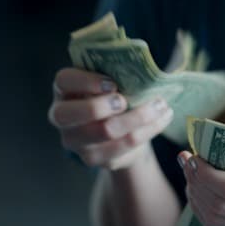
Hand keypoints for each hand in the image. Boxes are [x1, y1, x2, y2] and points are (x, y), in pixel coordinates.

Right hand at [48, 68, 173, 169]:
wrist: (121, 132)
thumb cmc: (114, 97)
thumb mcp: (111, 82)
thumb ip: (117, 73)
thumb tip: (142, 68)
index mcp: (64, 90)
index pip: (64, 81)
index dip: (86, 81)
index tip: (112, 83)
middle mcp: (62, 116)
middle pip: (70, 114)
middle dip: (101, 106)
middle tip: (125, 101)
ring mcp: (75, 140)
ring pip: (104, 131)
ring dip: (138, 117)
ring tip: (160, 105)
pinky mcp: (93, 158)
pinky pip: (124, 145)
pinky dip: (148, 130)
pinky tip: (162, 118)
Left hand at [179, 148, 224, 225]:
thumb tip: (206, 142)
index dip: (206, 174)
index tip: (193, 156)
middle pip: (220, 207)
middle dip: (196, 182)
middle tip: (186, 162)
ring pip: (215, 222)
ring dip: (195, 197)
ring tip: (190, 176)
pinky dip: (203, 211)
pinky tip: (199, 192)